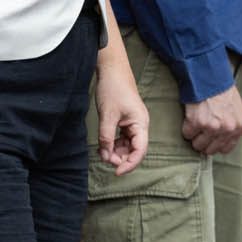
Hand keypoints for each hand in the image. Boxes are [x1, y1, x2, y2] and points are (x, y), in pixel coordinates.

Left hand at [95, 58, 148, 175]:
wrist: (111, 69)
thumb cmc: (113, 88)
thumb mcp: (107, 115)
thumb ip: (106, 138)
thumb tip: (106, 156)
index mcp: (140, 123)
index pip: (140, 151)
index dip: (129, 164)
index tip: (116, 172)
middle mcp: (140, 125)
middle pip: (134, 150)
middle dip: (120, 157)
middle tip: (104, 158)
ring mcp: (133, 122)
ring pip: (127, 145)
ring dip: (115, 151)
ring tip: (101, 152)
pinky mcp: (126, 120)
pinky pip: (122, 138)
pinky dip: (113, 144)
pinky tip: (102, 146)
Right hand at [181, 85, 241, 155]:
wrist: (209, 76)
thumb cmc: (222, 90)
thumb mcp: (236, 109)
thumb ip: (233, 126)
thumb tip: (225, 144)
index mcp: (239, 127)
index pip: (225, 149)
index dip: (215, 143)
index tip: (210, 137)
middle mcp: (227, 129)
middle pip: (210, 149)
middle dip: (204, 140)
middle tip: (201, 128)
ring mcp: (212, 127)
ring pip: (197, 145)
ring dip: (194, 135)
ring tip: (196, 121)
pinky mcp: (197, 123)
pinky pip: (187, 134)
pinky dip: (186, 127)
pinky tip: (191, 116)